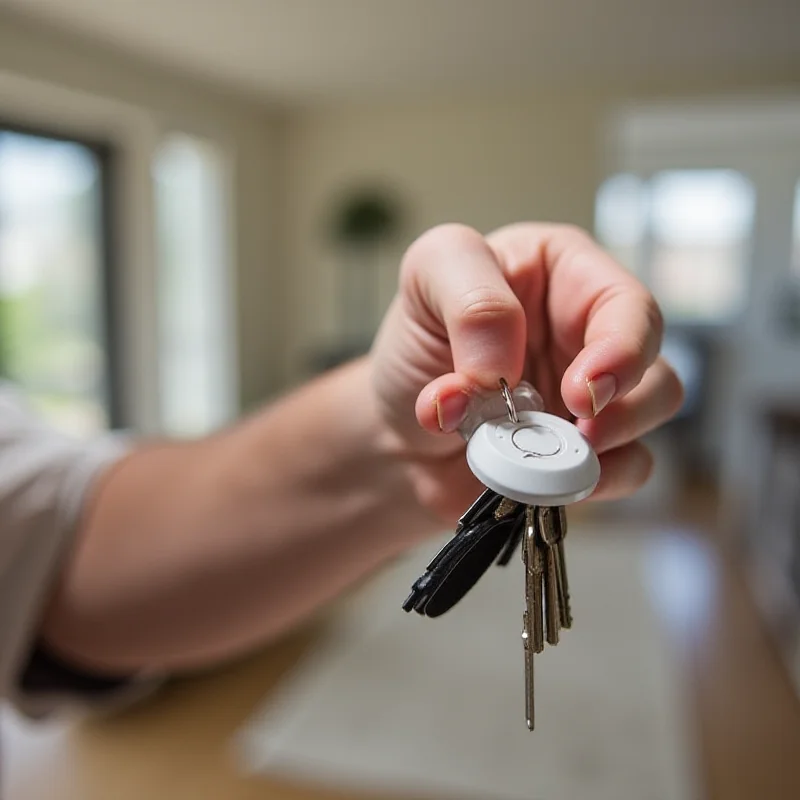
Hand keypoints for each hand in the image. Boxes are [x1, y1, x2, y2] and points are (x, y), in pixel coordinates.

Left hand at [370, 223, 682, 520]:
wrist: (396, 429)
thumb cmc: (417, 342)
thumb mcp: (426, 278)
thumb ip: (471, 301)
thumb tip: (502, 369)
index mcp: (565, 274)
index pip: (626, 304)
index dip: (621, 349)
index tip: (584, 391)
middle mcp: (589, 333)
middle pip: (655, 365)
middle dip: (627, 405)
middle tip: (580, 427)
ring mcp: (592, 397)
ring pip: (651, 418)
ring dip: (608, 444)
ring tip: (540, 454)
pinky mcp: (584, 451)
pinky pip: (625, 470)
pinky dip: (588, 482)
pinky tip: (538, 478)